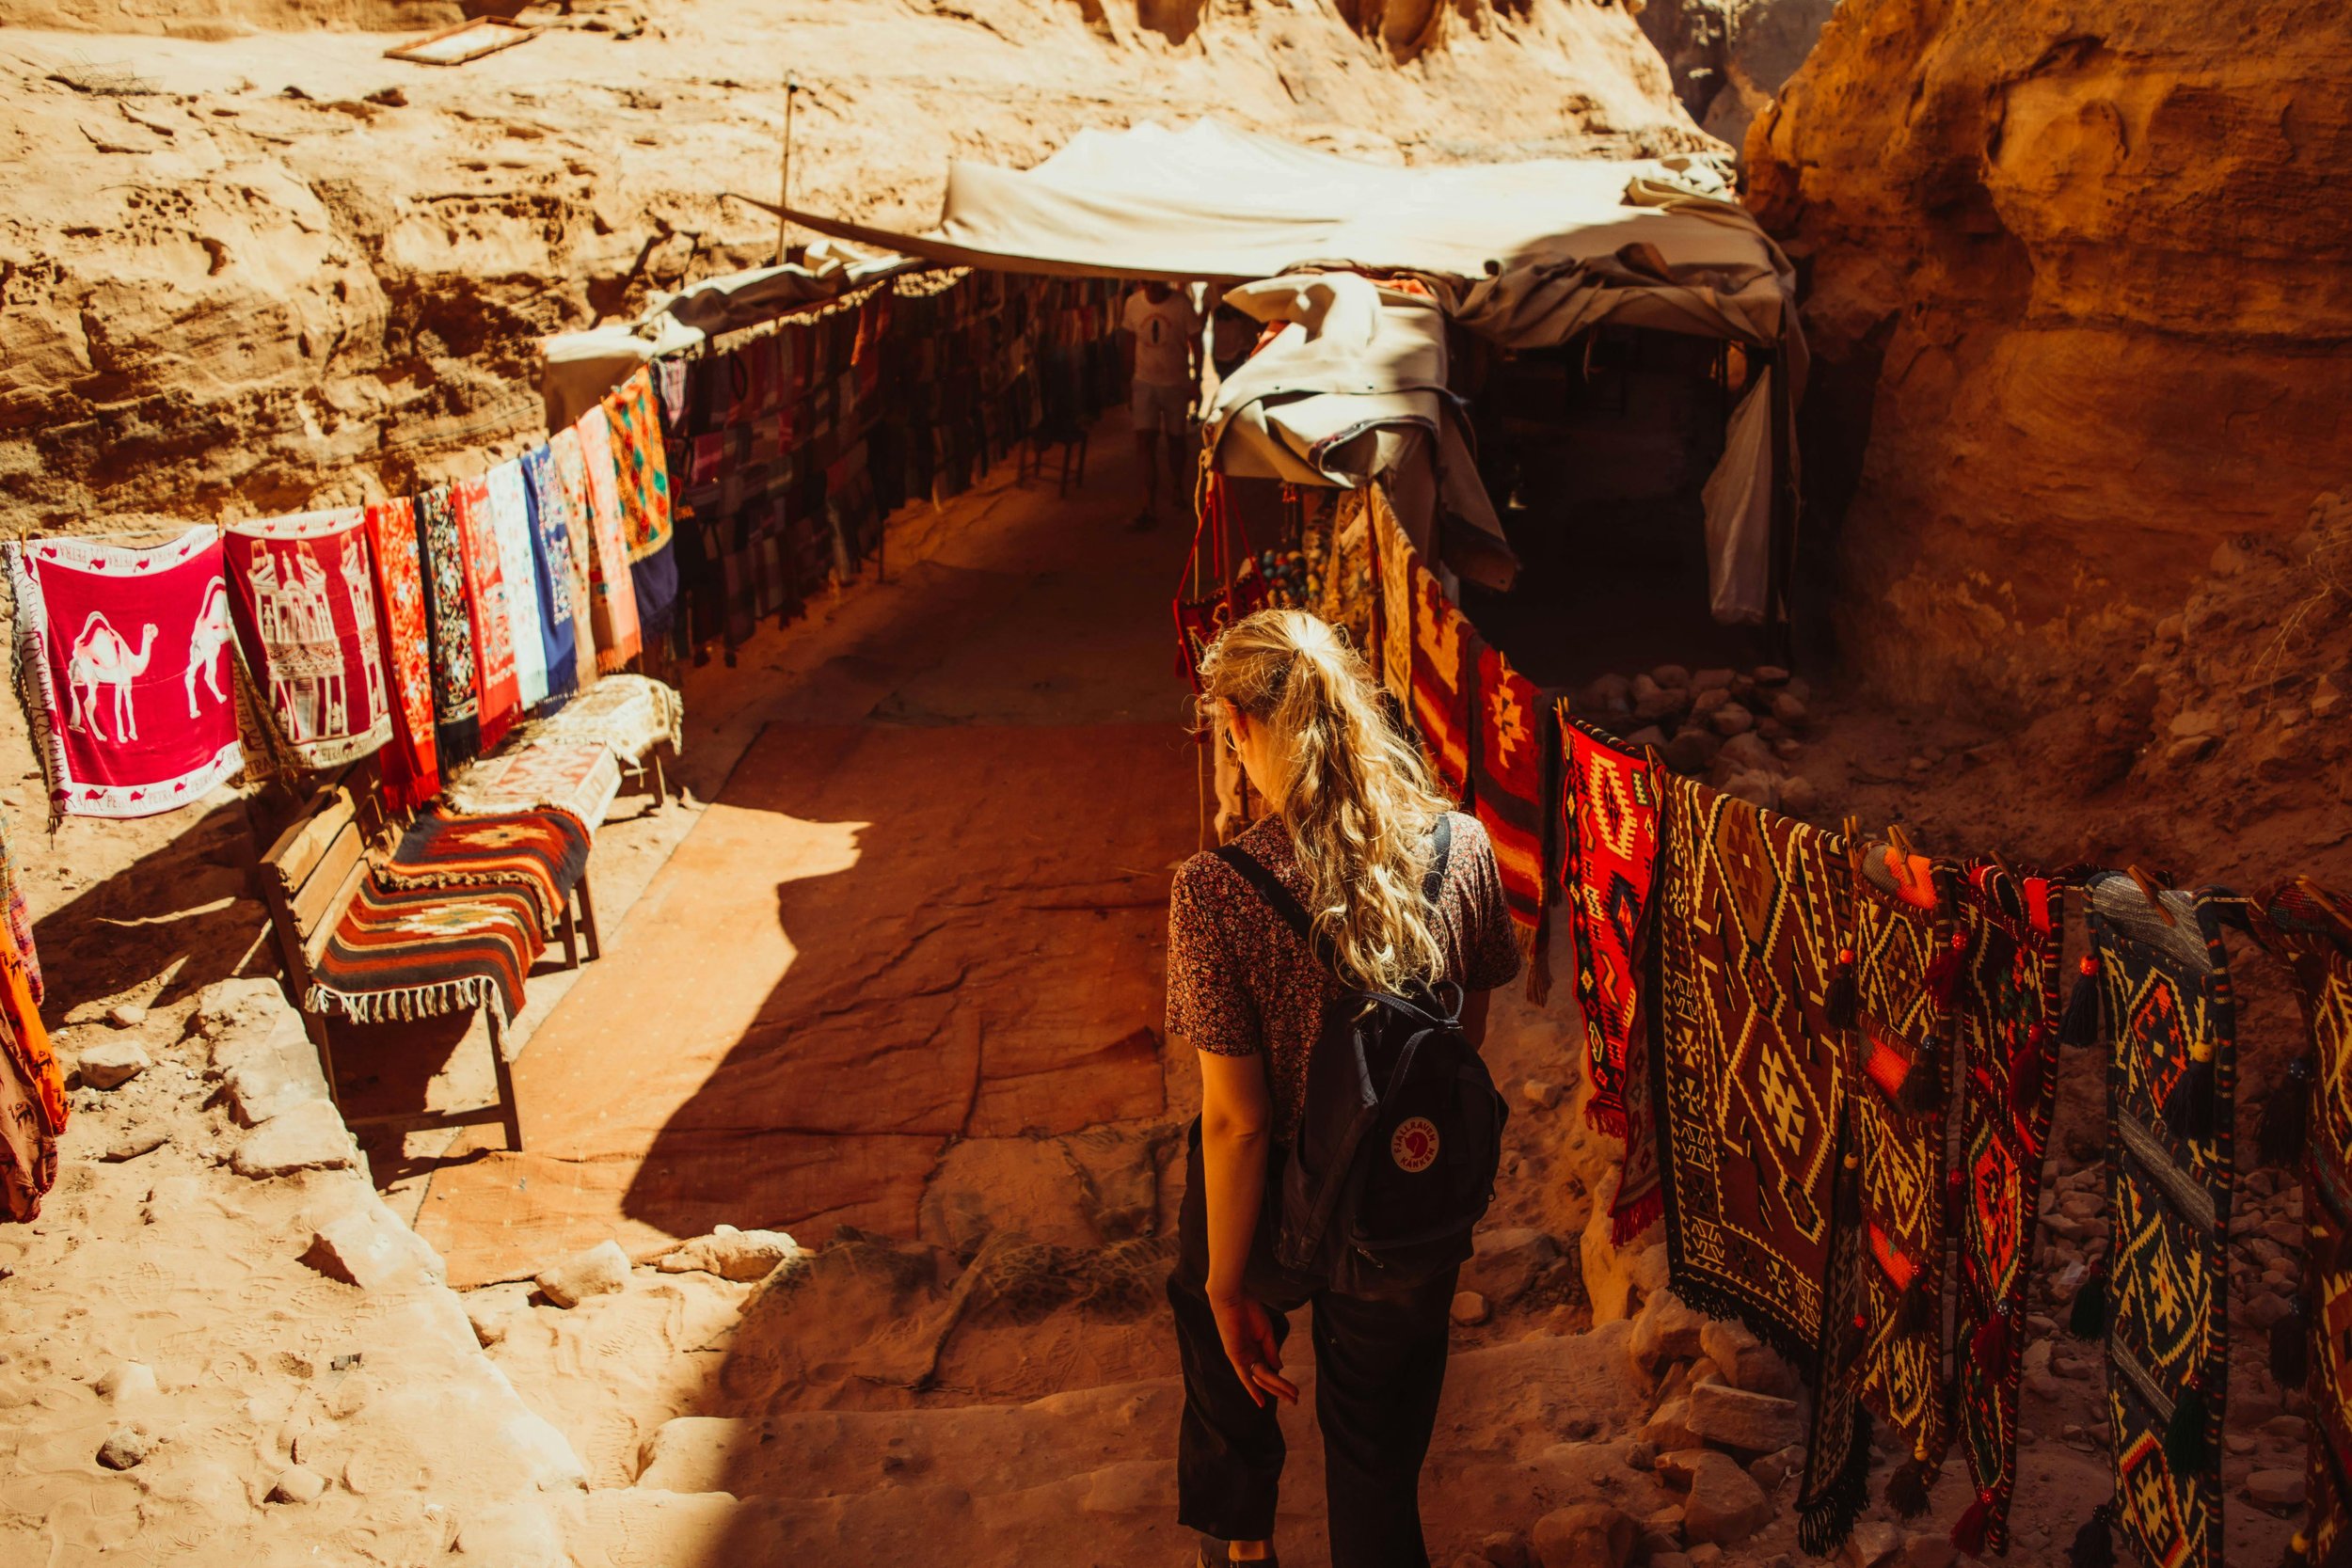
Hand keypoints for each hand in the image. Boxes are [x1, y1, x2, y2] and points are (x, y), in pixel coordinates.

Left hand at [1208, 1289, 1297, 1406]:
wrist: (1233, 1298)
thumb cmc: (1248, 1310)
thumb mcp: (1266, 1332)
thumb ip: (1271, 1351)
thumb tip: (1279, 1368)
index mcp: (1255, 1349)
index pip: (1269, 1370)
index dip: (1281, 1381)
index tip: (1293, 1391)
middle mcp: (1248, 1357)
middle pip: (1266, 1379)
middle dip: (1281, 1390)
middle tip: (1295, 1400)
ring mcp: (1242, 1358)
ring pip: (1261, 1379)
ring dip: (1276, 1388)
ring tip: (1292, 1396)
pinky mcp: (1235, 1356)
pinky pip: (1246, 1376)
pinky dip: (1253, 1389)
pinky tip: (1262, 1401)